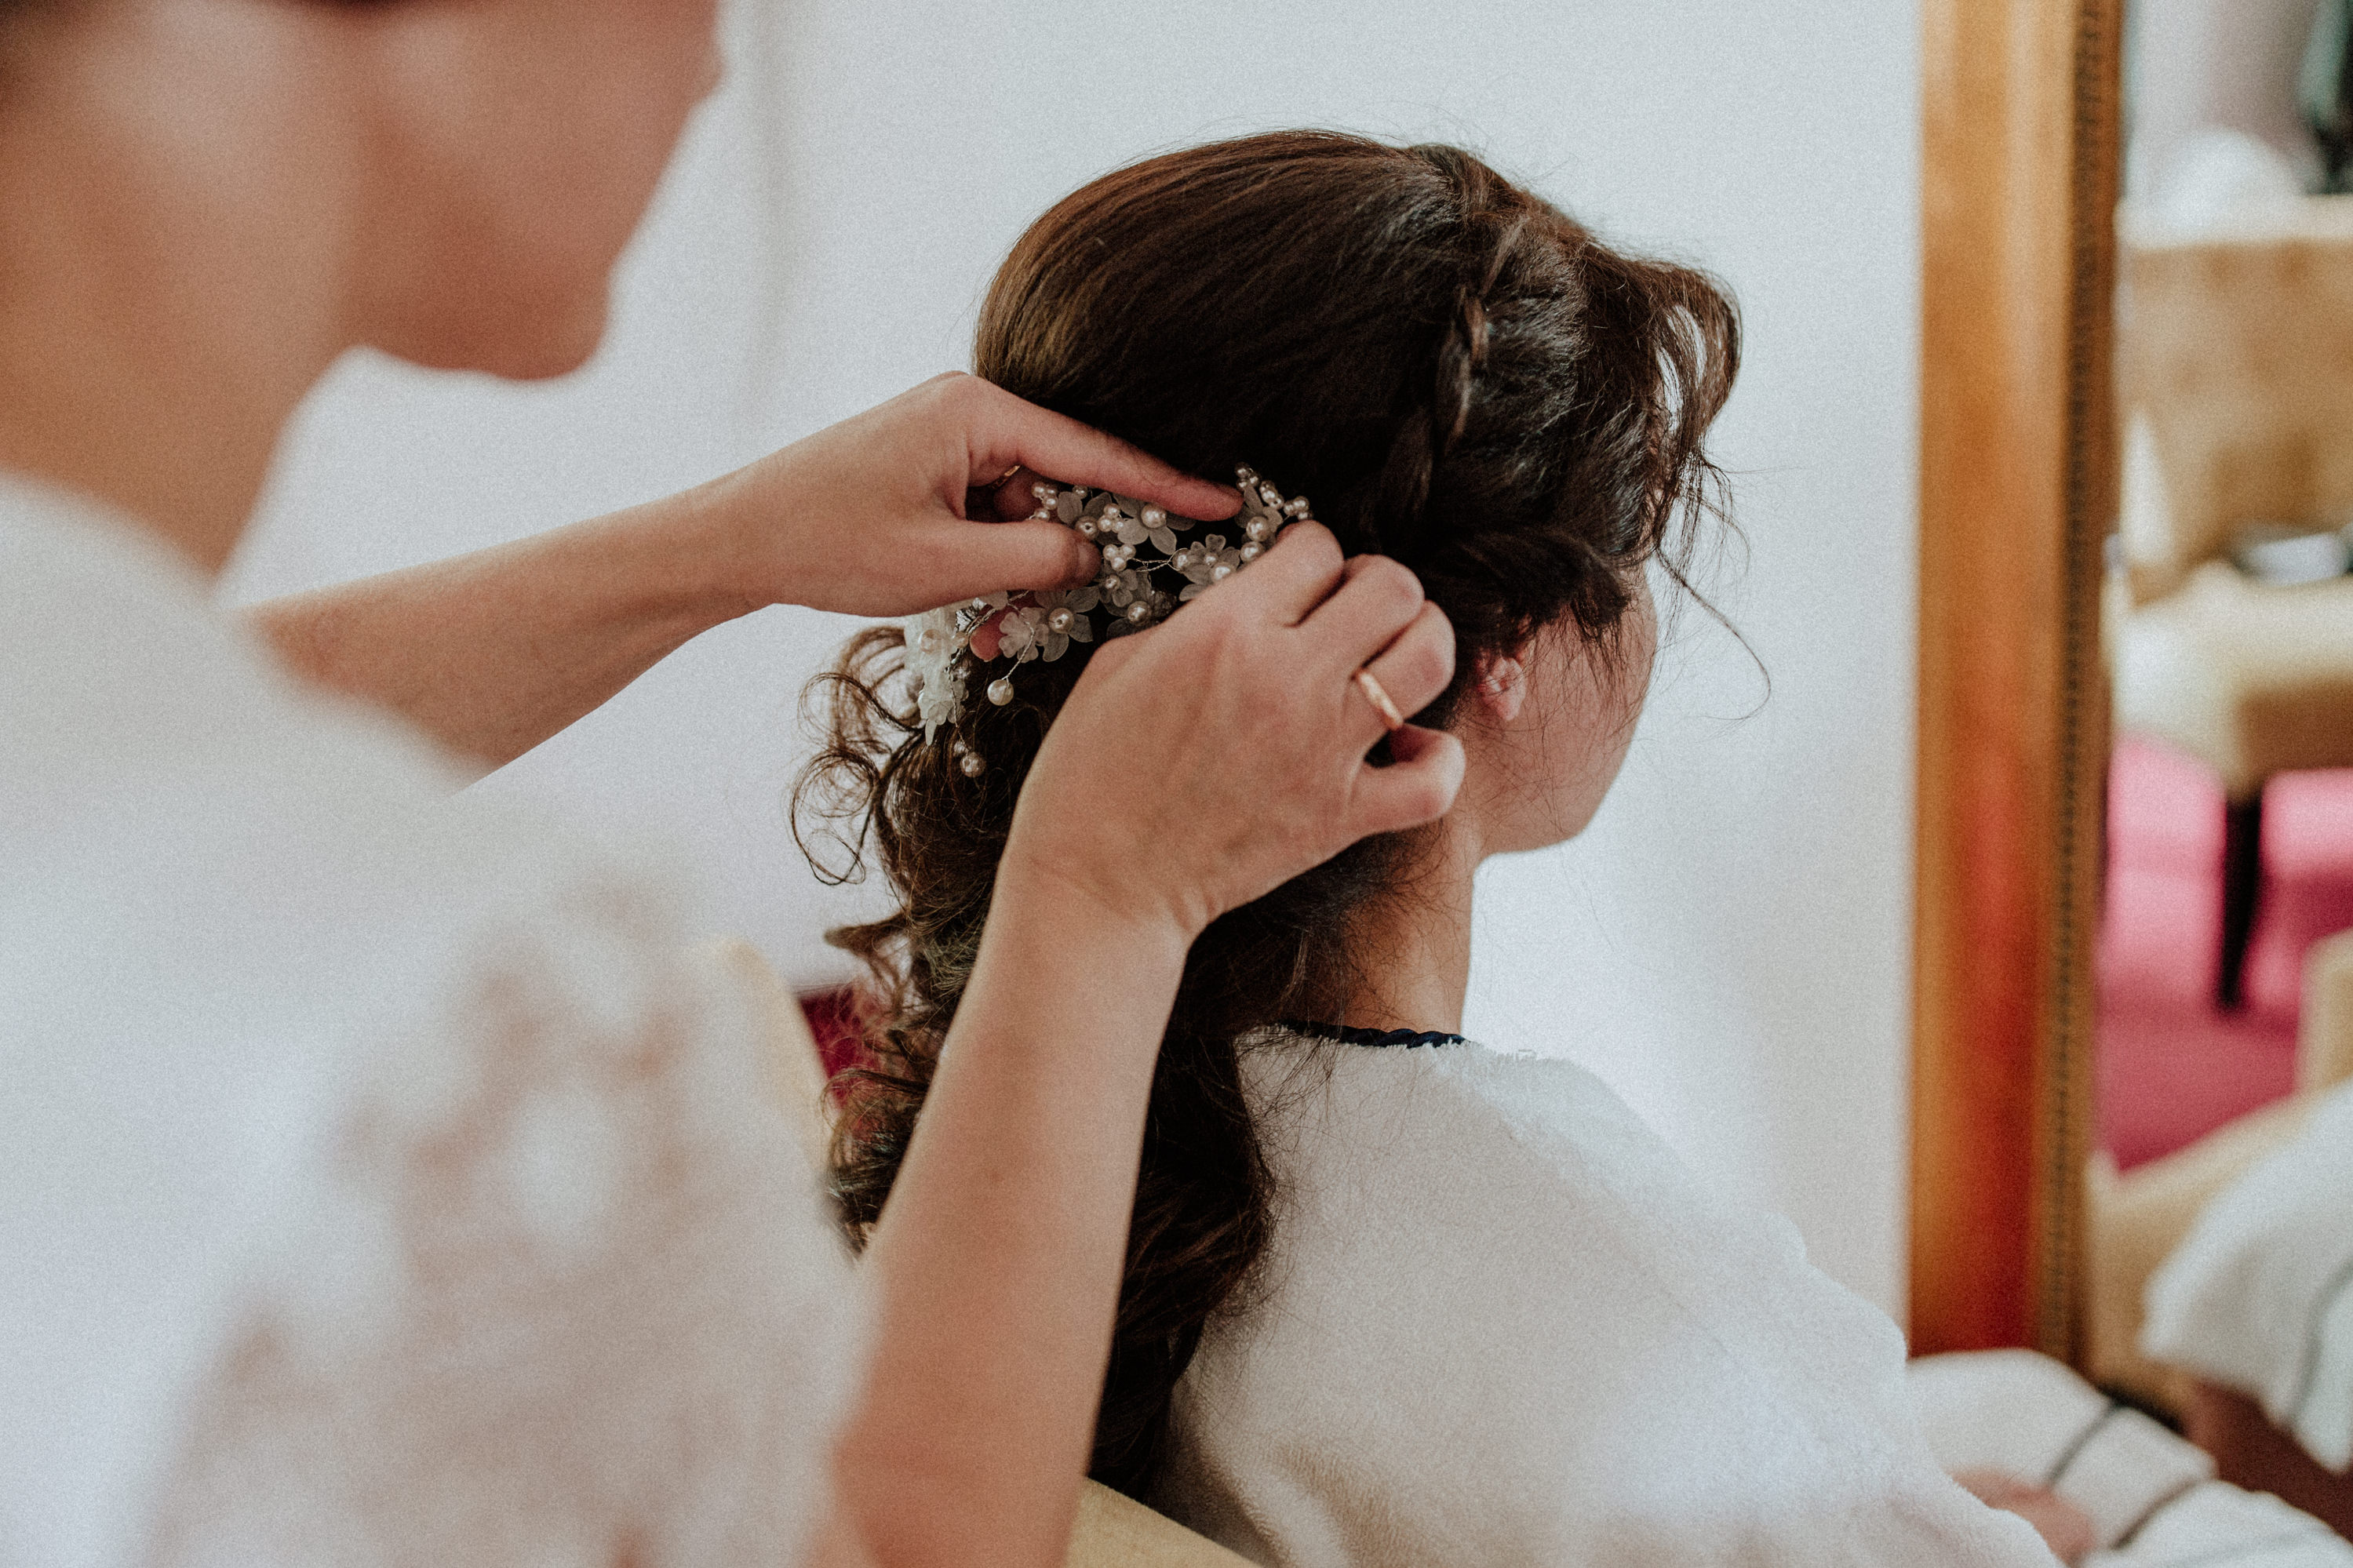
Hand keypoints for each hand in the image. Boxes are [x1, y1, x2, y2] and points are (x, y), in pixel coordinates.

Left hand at [693, 373, 1239, 617]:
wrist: (732, 540)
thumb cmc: (823, 540)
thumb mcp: (945, 566)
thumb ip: (1038, 558)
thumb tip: (1097, 556)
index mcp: (977, 412)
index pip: (1098, 453)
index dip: (1166, 488)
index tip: (1224, 505)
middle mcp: (970, 413)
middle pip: (1064, 487)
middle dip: (1066, 556)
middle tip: (1064, 612)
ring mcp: (950, 441)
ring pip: (1027, 514)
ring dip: (1022, 575)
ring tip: (993, 627)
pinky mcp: (932, 470)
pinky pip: (991, 520)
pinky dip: (991, 568)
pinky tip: (976, 612)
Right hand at [1004, 522, 1464, 941]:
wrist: (1098, 880)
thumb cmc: (1090, 774)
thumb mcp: (1120, 662)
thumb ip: (1196, 618)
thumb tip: (1250, 604)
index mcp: (1225, 629)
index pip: (1318, 548)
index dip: (1312, 554)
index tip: (1300, 576)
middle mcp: (1287, 679)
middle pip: (1394, 588)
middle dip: (1381, 586)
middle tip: (1355, 609)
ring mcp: (1323, 749)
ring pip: (1430, 659)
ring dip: (1422, 647)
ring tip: (1392, 662)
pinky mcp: (1341, 817)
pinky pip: (1435, 779)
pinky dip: (1438, 759)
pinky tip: (1411, 749)